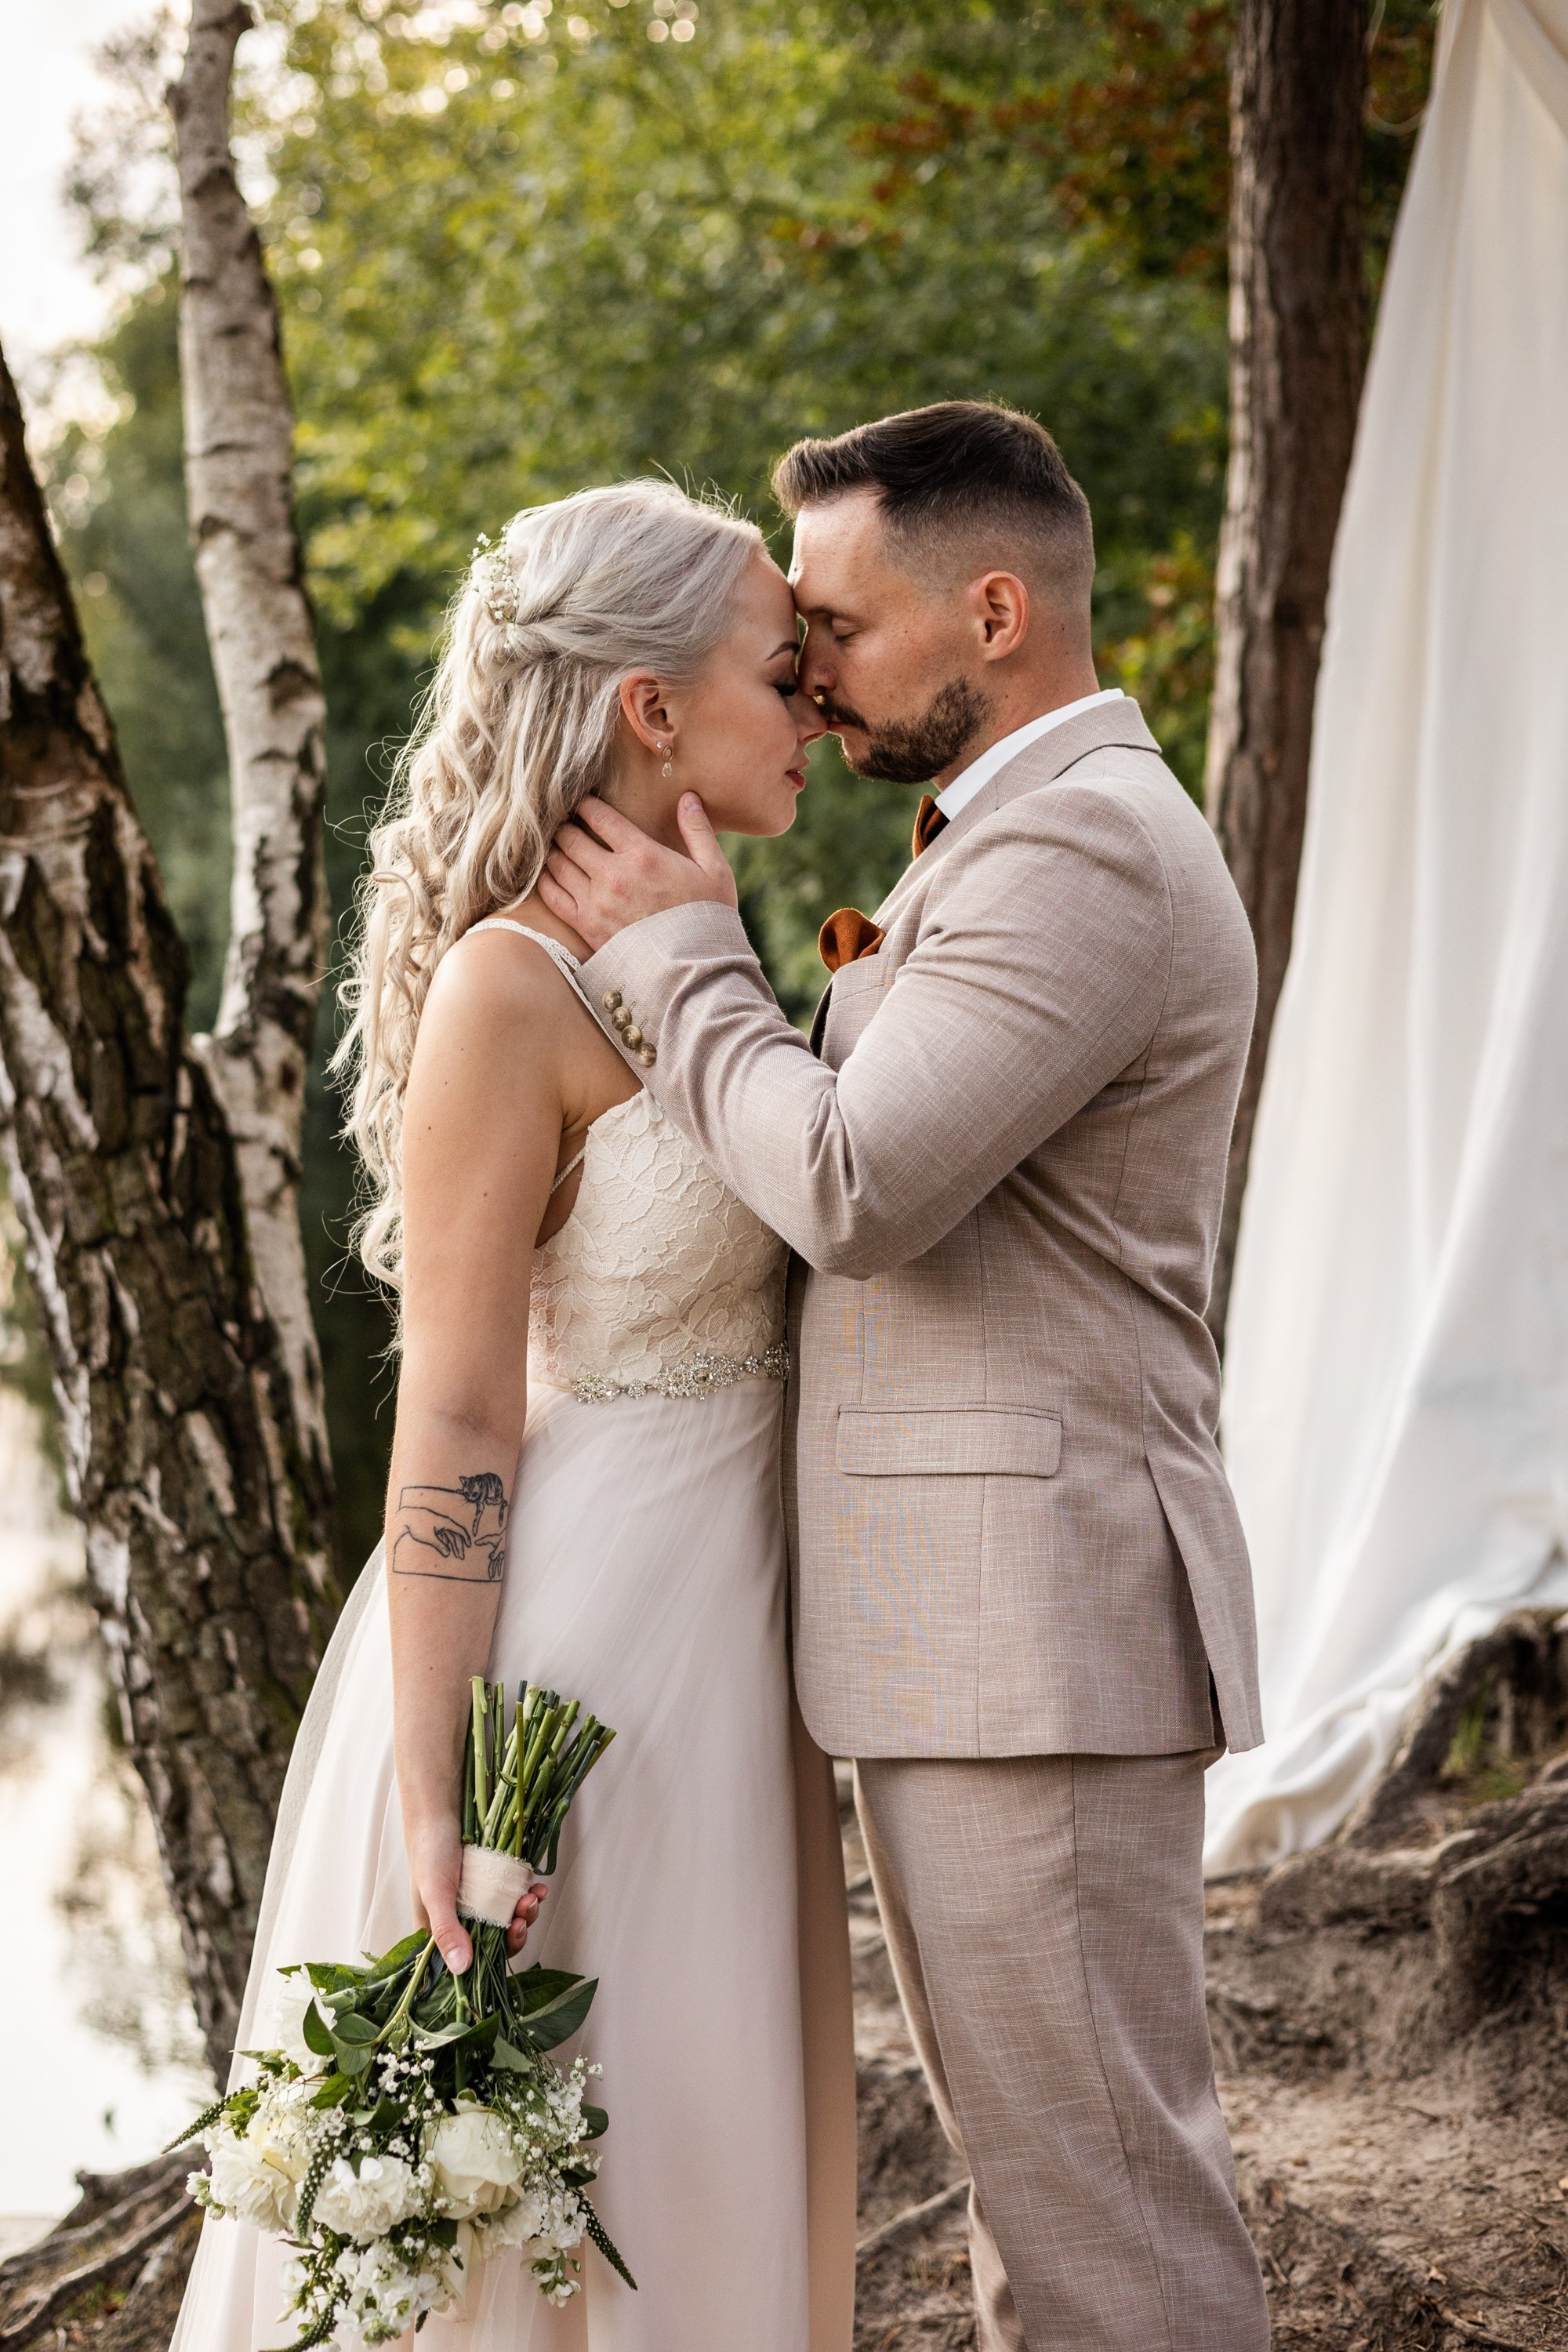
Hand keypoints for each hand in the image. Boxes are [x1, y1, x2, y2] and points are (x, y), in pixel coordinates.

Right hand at [406, 1812, 546, 1972]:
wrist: (440, 1810)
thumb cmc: (429, 1851)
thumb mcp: (434, 1892)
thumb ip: (446, 1929)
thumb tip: (461, 1969)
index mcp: (438, 1933)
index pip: (467, 1962)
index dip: (491, 1959)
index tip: (509, 1938)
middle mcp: (458, 1922)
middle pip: (492, 1943)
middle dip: (514, 1933)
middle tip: (523, 1916)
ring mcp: (477, 1904)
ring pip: (506, 1921)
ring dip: (524, 1913)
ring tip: (532, 1897)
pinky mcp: (491, 1885)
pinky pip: (513, 1898)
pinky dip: (527, 1895)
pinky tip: (536, 1887)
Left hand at [539, 792, 736, 950]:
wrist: (695, 973)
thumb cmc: (708, 920)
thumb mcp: (715, 871)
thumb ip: (698, 831)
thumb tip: (688, 797)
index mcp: (643, 855)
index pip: (599, 816)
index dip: (585, 804)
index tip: (581, 801)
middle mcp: (613, 875)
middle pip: (570, 837)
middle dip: (565, 825)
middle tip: (564, 822)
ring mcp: (595, 902)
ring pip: (557, 863)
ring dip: (554, 850)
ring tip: (556, 845)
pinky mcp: (585, 927)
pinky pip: (551, 895)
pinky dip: (545, 880)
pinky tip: (548, 874)